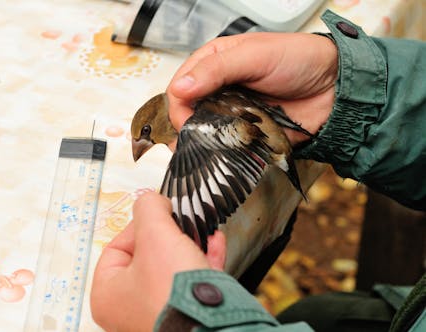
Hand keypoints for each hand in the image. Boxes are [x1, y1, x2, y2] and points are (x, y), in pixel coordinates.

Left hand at [90, 192, 226, 331]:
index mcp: (107, 294)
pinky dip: (202, 260)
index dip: (140, 225)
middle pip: (148, 255)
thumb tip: (152, 200)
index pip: (118, 246)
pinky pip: (191, 281)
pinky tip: (213, 243)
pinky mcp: (185, 313)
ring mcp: (158, 311)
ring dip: (189, 243)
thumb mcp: (155, 234)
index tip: (158, 215)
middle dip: (170, 234)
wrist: (210, 324)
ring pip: (172, 267)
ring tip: (199, 229)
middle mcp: (129, 308)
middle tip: (179, 223)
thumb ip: (148, 208)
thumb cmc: (173, 293)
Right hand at [166, 32, 337, 144]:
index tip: (185, 119)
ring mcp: (232, 112)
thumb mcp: (255, 55)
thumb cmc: (299, 60)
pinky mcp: (246, 133)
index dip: (179, 102)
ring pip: (204, 131)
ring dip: (200, 143)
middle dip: (187, 126)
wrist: (335, 89)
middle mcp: (220, 88)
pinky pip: (226, 145)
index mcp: (216, 62)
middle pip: (189, 110)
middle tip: (192, 139)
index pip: (182, 83)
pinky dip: (220, 153)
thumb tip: (180, 88)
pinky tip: (217, 159)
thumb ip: (216, 69)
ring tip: (199, 154)